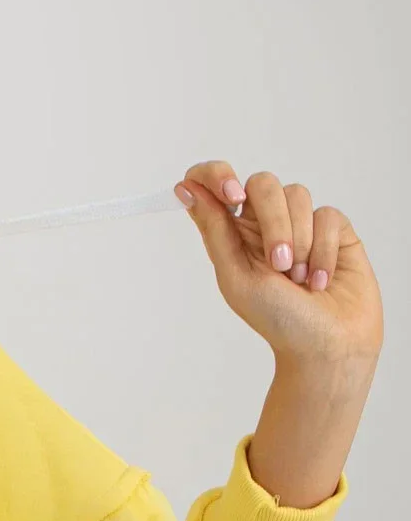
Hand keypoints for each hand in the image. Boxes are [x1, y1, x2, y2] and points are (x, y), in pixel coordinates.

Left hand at [174, 161, 382, 369]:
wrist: (326, 345)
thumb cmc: (278, 319)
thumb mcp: (236, 277)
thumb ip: (215, 230)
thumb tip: (186, 189)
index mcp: (233, 234)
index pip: (215, 182)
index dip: (218, 175)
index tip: (231, 194)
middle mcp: (265, 222)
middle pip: (263, 183)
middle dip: (274, 221)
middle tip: (279, 264)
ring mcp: (301, 223)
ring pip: (297, 195)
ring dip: (300, 242)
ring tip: (299, 280)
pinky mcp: (334, 228)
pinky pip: (327, 214)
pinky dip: (323, 250)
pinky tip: (321, 279)